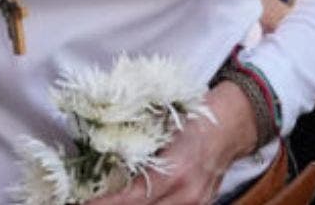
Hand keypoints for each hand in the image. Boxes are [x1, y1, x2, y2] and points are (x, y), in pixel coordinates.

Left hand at [85, 81, 258, 204]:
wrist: (232, 126)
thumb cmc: (194, 118)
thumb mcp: (161, 125)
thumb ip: (133, 145)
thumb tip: (96, 154)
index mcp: (176, 171)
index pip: (133, 199)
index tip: (82, 203)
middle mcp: (187, 195)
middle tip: (90, 202)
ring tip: (107, 200)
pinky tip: (134, 200)